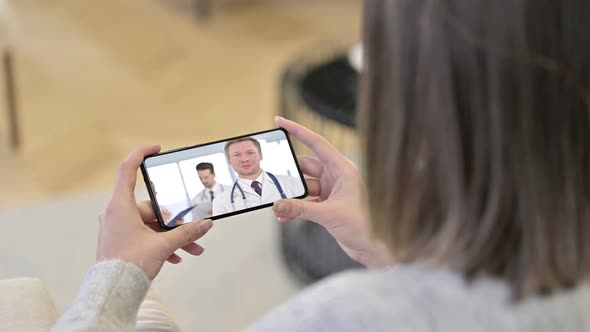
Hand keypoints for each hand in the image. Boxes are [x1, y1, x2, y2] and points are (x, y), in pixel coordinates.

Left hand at [97, 145, 213, 279]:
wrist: (112, 292)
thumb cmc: (130, 265)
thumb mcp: (163, 246)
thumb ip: (186, 233)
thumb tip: (206, 224)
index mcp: (120, 206)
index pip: (128, 170)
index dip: (141, 154)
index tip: (157, 148)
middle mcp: (116, 213)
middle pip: (151, 206)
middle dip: (175, 221)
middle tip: (195, 230)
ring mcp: (118, 228)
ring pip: (151, 225)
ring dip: (172, 236)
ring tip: (192, 250)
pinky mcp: (120, 241)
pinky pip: (144, 236)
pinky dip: (160, 244)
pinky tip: (177, 257)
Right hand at [273, 117, 393, 267]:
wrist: (374, 248)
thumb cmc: (364, 226)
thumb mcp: (328, 215)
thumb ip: (300, 209)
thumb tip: (277, 205)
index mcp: (343, 168)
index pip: (316, 143)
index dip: (297, 130)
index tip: (280, 121)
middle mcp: (337, 176)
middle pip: (305, 166)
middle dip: (288, 174)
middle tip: (270, 179)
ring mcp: (332, 190)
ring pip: (303, 185)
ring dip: (290, 195)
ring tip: (277, 205)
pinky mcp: (328, 204)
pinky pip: (305, 200)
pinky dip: (295, 206)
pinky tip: (285, 215)